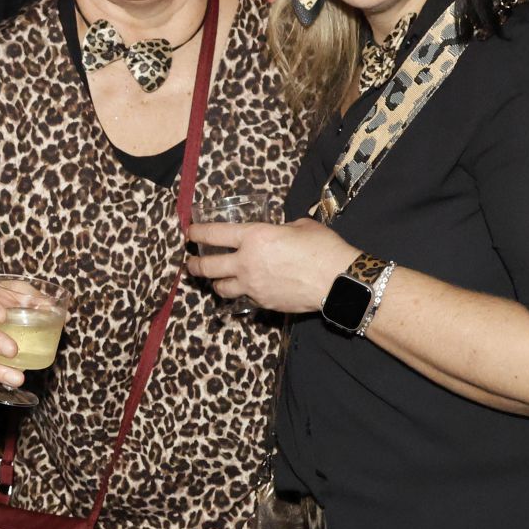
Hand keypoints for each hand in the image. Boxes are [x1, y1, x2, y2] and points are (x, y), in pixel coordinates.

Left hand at [185, 215, 351, 312]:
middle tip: (191, 262)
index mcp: (254, 237)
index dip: (196, 232)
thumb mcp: (299, 226)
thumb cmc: (323, 247)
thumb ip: (279, 229)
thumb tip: (276, 233)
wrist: (338, 280)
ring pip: (220, 287)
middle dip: (194, 264)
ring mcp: (252, 285)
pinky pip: (243, 298)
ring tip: (216, 279)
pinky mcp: (262, 302)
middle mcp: (246, 262)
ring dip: (215, 282)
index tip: (189, 232)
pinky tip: (245, 289)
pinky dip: (240, 293)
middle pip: (207, 266)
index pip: (213, 234)